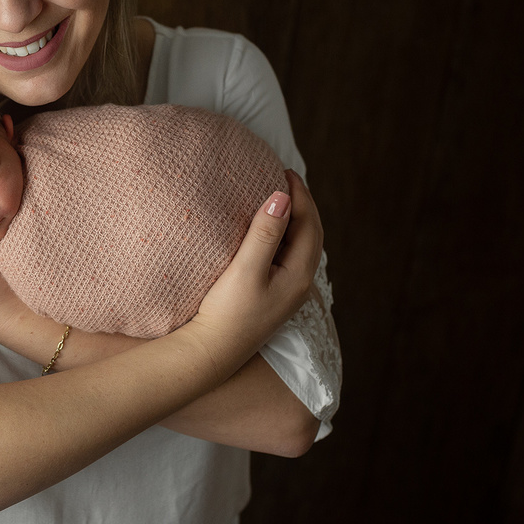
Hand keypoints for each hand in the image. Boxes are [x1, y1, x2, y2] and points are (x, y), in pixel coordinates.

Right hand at [187, 169, 322, 365]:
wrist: (212, 353)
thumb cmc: (227, 312)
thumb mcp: (246, 270)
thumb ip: (265, 233)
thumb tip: (282, 196)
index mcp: (300, 274)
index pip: (309, 223)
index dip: (299, 195)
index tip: (283, 170)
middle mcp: (300, 283)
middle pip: (311, 233)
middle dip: (301, 203)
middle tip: (283, 177)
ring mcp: (288, 291)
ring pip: (301, 244)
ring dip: (293, 218)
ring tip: (277, 197)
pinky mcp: (274, 295)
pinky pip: (288, 255)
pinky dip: (284, 234)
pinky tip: (268, 230)